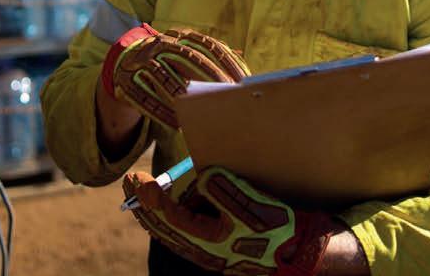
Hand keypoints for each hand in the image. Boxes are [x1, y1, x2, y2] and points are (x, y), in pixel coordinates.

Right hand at [100, 25, 248, 128]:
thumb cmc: (167, 61)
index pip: (206, 44)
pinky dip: (160, 111)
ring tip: (199, 108)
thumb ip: (210, 53)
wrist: (125, 64)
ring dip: (181, 92)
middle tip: (226, 94)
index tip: (241, 79)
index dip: (225, 60)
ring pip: (162, 74)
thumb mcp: (185, 52)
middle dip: (209, 74)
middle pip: (186, 56)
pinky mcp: (126, 81)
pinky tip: (176, 123)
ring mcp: (140, 61)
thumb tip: (240, 55)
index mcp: (178, 37)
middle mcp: (159, 44)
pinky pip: (144, 97)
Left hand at [123, 165, 341, 275]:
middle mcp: (203, 249)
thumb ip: (225, 191)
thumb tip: (201, 177)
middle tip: (130, 179)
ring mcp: (207, 247)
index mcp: (209, 243)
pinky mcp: (214, 241)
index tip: (137, 179)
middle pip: (162, 226)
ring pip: (173, 226)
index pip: (168, 220)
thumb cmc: (278, 231)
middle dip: (144, 202)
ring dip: (160, 206)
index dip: (150, 199)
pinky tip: (175, 196)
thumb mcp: (253, 208)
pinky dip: (176, 209)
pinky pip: (186, 225)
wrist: (299, 252)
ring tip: (150, 185)